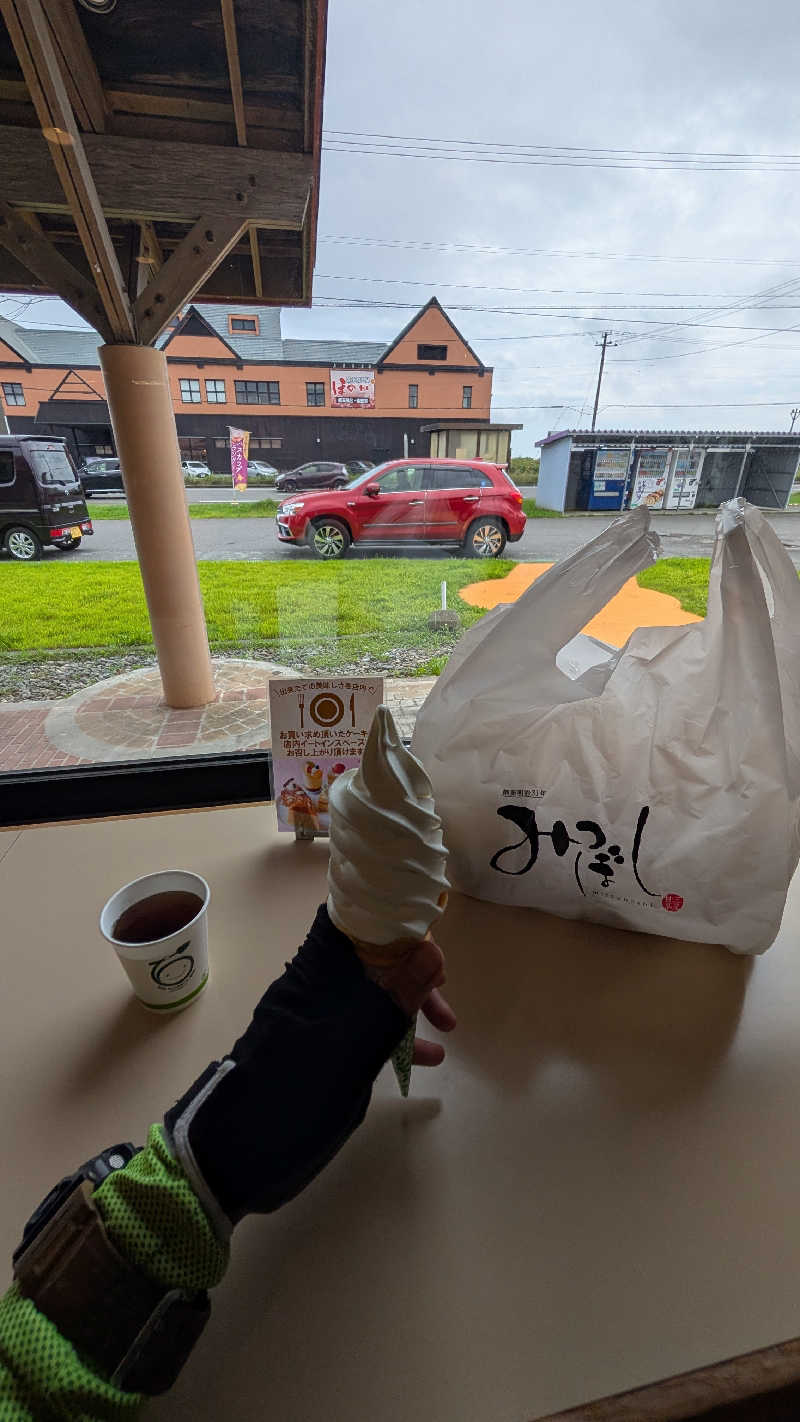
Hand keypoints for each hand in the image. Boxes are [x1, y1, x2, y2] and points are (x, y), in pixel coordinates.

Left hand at [164, 906, 452, 1224]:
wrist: (235, 1156)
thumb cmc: (291, 1096)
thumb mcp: (350, 1050)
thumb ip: (392, 1001)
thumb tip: (431, 951)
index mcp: (313, 972)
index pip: (352, 920)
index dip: (392, 922)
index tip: (429, 941)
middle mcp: (314, 986)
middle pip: (368, 957)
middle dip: (410, 970)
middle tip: (443, 998)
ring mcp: (317, 1018)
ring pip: (370, 994)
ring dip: (408, 1006)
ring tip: (446, 1032)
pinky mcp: (321, 1049)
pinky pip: (364, 1027)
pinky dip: (392, 1036)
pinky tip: (425, 1059)